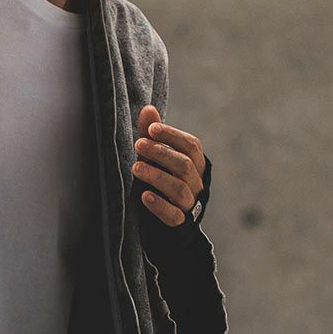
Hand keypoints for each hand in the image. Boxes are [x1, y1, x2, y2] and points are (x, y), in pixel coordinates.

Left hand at [132, 104, 206, 225]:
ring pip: (179, 189)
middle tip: (139, 145)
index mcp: (196, 164)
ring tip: (136, 168)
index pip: (191, 145)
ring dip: (157, 177)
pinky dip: (159, 206)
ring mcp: (190, 204)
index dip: (172, 136)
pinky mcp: (179, 224)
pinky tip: (144, 196)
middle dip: (161, 153)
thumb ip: (153, 137)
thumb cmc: (162, 182)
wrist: (168, 224)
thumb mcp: (158, 159)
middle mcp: (197, 182)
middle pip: (184, 165)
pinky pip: (173, 215)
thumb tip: (148, 109)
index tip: (151, 129)